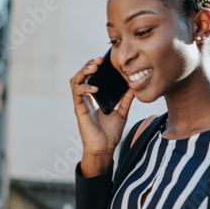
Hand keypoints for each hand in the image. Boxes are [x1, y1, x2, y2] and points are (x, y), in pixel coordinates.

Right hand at [69, 54, 136, 175]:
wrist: (105, 148)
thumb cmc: (111, 133)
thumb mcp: (122, 112)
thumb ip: (126, 99)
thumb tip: (134, 85)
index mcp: (95, 97)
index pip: (92, 77)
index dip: (95, 67)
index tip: (105, 60)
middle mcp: (86, 98)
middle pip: (82, 75)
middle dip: (88, 64)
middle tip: (99, 60)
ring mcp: (82, 103)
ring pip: (75, 81)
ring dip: (83, 71)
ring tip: (93, 67)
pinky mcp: (79, 109)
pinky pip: (77, 93)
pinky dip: (85, 87)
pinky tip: (95, 88)